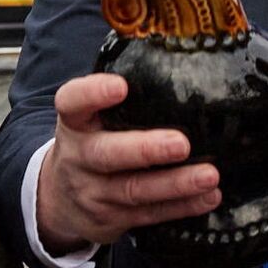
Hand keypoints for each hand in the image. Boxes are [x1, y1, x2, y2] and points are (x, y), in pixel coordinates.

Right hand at [35, 72, 221, 253]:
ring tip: (209, 175)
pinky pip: (149, 214)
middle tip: (181, 144)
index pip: (73, 103)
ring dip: (175, 184)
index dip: (93, 94)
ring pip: (134, 190)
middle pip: (107, 155)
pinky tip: (208, 197)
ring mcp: (93, 192)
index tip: (120, 86)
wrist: (58, 198)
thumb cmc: (93, 140)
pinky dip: (182, 207)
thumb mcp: (92, 116)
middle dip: (146, 150)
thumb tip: (178, 47)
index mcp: (74, 122)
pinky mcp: (111, 219)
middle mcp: (79, 157)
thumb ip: (127, 94)